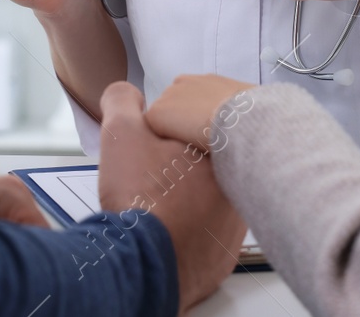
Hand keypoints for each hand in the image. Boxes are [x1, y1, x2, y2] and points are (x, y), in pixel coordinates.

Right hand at [98, 82, 245, 311]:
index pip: (197, 133)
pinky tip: (165, 230)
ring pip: (209, 202)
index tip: (152, 151)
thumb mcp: (121, 132)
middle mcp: (238, 187)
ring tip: (156, 206)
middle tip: (150, 179)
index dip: (167, 138)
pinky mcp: (224, 256)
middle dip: (179, 169)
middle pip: (205, 168)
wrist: (143, 264)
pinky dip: (188, 232)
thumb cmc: (140, 196)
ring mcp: (235, 225)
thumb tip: (130, 96)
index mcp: (221, 152)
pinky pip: (207, 236)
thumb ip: (124, 102)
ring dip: (187, 201)